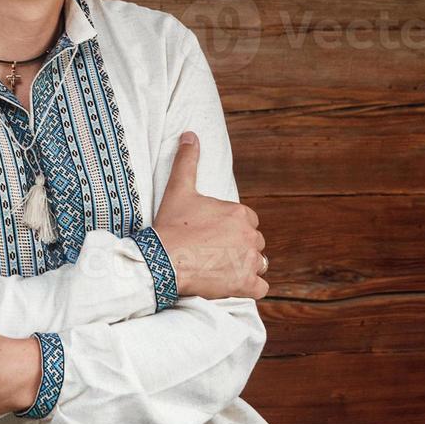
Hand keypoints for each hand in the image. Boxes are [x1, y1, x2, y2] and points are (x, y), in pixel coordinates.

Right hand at [151, 131, 269, 299]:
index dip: (231, 228)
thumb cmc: (171, 225)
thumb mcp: (178, 190)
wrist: (164, 260)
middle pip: (253, 242)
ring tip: (222, 268)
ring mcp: (250, 261)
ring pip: (259, 263)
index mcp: (239, 213)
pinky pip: (260, 287)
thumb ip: (187, 161)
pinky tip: (232, 284)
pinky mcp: (246, 284)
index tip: (213, 235)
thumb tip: (190, 135)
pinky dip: (250, 287)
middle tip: (213, 253)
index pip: (247, 221)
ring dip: (246, 266)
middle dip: (239, 247)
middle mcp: (250, 236)